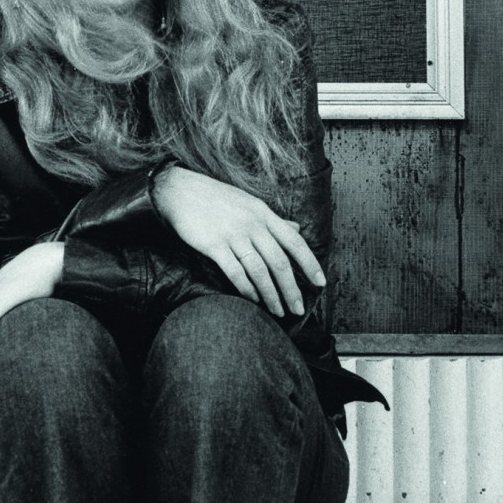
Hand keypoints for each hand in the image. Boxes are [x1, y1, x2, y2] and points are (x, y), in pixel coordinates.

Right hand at [151, 166, 324, 320]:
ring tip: (278, 311)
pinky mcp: (214, 245)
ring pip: (260, 271)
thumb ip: (274, 220)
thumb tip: (297, 229)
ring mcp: (233, 234)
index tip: (321, 283)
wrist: (181, 190)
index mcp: (264, 213)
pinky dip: (247, 289)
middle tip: (298, 309)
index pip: (295, 242)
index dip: (310, 264)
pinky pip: (235, 272)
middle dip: (291, 289)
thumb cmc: (217, 198)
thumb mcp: (250, 203)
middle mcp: (252, 224)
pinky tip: (254, 300)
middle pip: (279, 262)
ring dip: (271, 295)